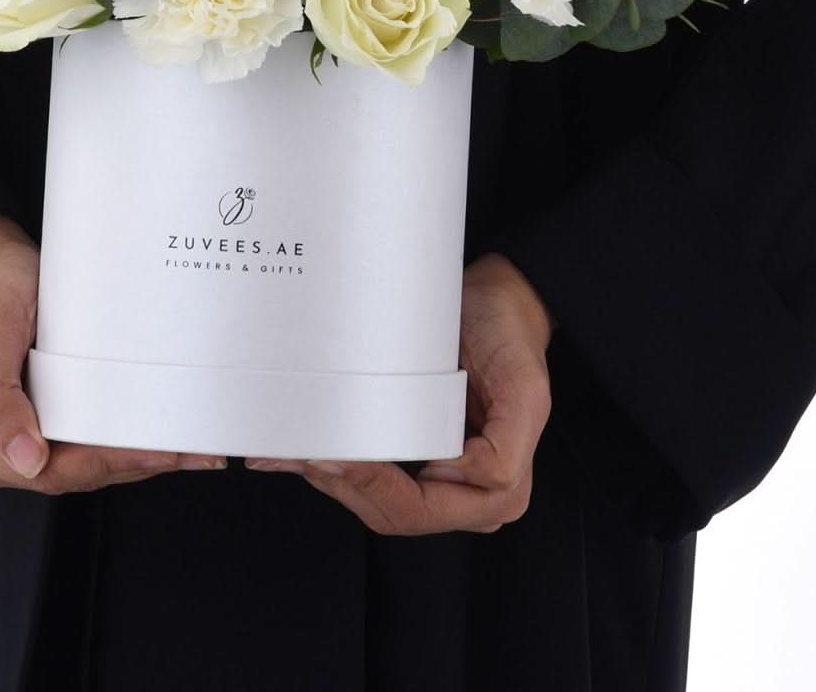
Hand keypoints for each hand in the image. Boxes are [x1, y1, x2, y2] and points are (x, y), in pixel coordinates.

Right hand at [0, 202, 226, 491]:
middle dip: (133, 463)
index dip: (107, 464)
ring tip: (191, 447)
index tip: (158, 452)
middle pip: (70, 473)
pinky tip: (159, 434)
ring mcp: (12, 440)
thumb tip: (27, 461)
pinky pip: (82, 441)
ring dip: (135, 455)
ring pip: (82, 462)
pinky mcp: (36, 421)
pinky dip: (120, 439)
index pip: (47, 472)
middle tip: (194, 451)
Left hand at [243, 250, 553, 533]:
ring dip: (331, 479)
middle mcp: (470, 497)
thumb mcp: (525, 388)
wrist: (504, 302)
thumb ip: (502, 454)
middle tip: (297, 450)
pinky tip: (304, 450)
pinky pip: (374, 479)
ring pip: (374, 502)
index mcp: (501, 489)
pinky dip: (339, 467)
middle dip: (341, 484)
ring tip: (289, 450)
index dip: (370, 486)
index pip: (418, 508)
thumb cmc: (509, 336)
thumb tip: (449, 476)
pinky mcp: (419, 461)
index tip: (332, 454)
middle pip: (390, 512)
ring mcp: (442, 483)